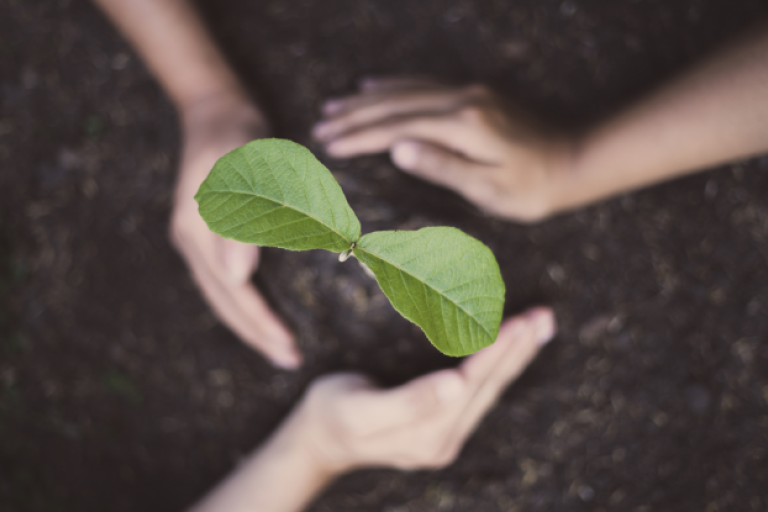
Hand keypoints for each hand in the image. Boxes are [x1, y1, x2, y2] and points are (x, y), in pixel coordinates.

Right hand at [171, 93, 300, 368]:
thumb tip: (239, 278)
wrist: (216, 111)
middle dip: (258, 335)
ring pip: (223, 297)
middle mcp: (192, 242)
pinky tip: (262, 315)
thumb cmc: (237, 135)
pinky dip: (244, 304)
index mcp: (198, 232)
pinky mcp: (207, 235)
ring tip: (280, 349)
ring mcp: (196, 240)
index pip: (234, 292)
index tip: (289, 347)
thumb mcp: (241, 168)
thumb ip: (239, 220)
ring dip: (250, 326)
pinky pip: (224, 282)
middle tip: (291, 360)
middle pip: (226, 302)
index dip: (262, 322)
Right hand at [291, 307, 555, 473]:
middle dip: (518, 349)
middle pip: (489, 387)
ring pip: (491, 390)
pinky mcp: (444, 427)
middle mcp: (444, 439)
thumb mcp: (361, 410)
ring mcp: (446, 436)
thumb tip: (455, 385)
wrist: (321, 440)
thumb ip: (408, 402)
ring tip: (539, 325)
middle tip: (543, 316)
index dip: (496, 352)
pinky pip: (481, 393)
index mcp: (426, 435)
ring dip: (517, 355)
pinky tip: (513, 349)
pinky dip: (501, 365)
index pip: (471, 385)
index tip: (519, 322)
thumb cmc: (334, 414)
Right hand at [313, 78, 572, 221]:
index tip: (329, 145)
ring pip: (406, 89)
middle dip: (353, 115)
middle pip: (395, 104)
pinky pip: (424, 83)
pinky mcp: (474, 94)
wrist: (574, 160)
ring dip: (367, 98)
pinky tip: (375, 84)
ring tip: (333, 105)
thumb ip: (441, 166)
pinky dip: (395, 84)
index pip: (397, 128)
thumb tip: (396, 149)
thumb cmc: (532, 187)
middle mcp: (462, 100)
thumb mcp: (488, 189)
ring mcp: (468, 92)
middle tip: (318, 125)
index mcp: (463, 126)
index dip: (360, 137)